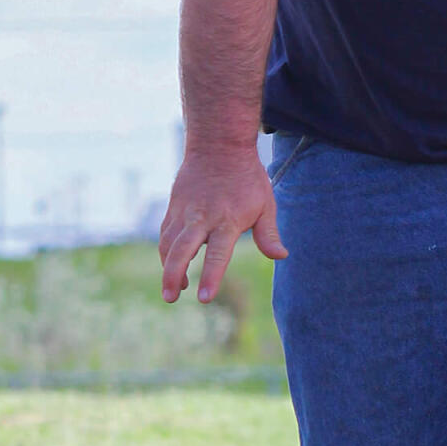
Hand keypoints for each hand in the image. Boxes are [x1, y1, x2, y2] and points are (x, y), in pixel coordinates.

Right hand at [159, 146, 287, 303]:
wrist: (219, 147)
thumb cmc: (248, 178)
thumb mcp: (266, 204)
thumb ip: (268, 234)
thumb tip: (281, 256)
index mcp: (227, 220)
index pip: (218, 253)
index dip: (211, 276)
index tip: (204, 298)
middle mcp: (201, 217)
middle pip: (181, 250)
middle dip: (173, 275)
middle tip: (171, 298)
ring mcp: (184, 212)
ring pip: (168, 244)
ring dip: (167, 268)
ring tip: (172, 290)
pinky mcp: (173, 207)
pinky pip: (165, 234)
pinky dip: (166, 252)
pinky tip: (172, 264)